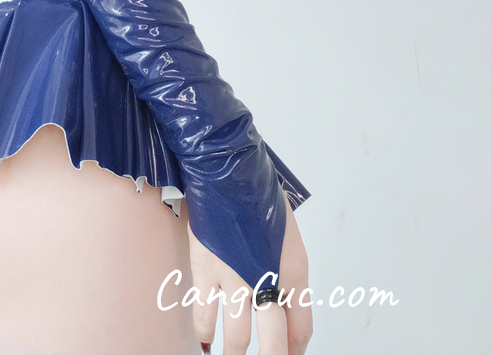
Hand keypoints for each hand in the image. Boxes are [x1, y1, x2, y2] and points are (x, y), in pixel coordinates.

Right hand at [187, 192, 312, 354]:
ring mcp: (234, 278)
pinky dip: (204, 333)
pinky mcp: (205, 270)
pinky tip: (205, 341)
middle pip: (273, 344)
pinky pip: (204, 315)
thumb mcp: (286, 235)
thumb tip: (277, 298)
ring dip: (234, 354)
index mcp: (294, 270)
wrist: (228, 170)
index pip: (302, 328)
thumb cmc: (260, 195)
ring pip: (237, 338)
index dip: (295, 350)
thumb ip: (285, 270)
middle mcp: (268, 280)